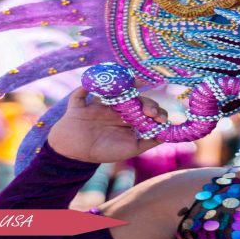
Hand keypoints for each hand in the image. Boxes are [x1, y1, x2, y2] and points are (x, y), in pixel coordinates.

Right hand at [47, 88, 165, 162]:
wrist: (73, 155)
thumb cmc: (102, 151)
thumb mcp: (129, 149)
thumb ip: (147, 142)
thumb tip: (165, 134)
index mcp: (127, 117)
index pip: (145, 108)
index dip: (155, 111)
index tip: (160, 118)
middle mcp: (115, 107)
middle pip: (135, 98)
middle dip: (146, 103)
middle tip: (150, 112)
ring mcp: (98, 103)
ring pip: (112, 89)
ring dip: (124, 85)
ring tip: (137, 84)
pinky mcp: (80, 104)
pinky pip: (81, 92)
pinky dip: (85, 86)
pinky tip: (95, 84)